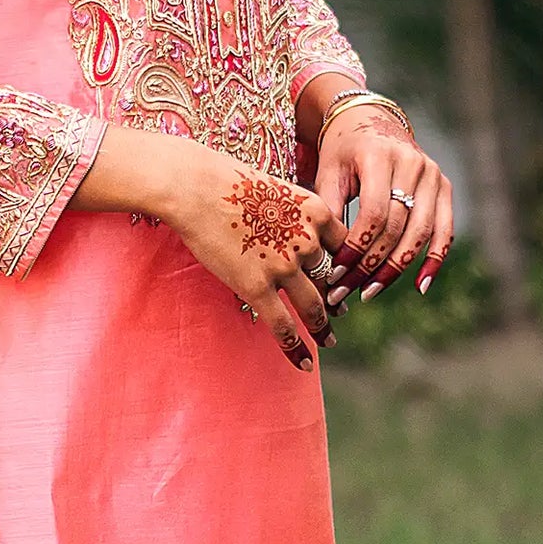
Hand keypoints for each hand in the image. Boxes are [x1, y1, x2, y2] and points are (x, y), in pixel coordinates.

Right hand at [75, 127, 344, 369]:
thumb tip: (290, 227)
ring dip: (322, 326)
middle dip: (336, 297)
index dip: (346, 264)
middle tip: (340, 312)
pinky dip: (296, 347)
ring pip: (314, 305)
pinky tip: (305, 363)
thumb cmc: (228, 181)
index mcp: (316, 212)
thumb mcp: (276, 188)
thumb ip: (291, 212)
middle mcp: (308, 241)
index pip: (344, 245)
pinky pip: (283, 325)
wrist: (196, 186)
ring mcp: (284, 266)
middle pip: (331, 277)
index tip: (347, 277)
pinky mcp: (257, 286)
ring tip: (328, 339)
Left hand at [310, 105, 452, 302]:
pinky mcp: (444, 187)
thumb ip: (328, 209)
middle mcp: (413, 164)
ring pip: (420, 234)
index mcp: (380, 156)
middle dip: (370, 265)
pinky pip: (445, 230)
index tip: (334, 274)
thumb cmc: (342, 151)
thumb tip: (324, 258)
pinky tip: (420, 285)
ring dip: (395, 269)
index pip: (374, 213)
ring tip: (369, 292)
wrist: (370, 120)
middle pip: (397, 227)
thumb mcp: (328, 172)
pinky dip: (434, 260)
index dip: (356, 248)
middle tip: (345, 291)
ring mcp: (433, 175)